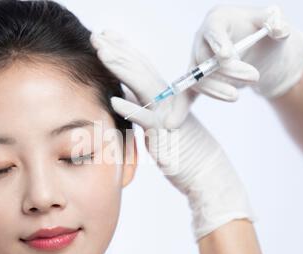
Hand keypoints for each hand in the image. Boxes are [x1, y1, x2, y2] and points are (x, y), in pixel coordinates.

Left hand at [90, 31, 254, 240]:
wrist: (205, 170)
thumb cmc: (181, 149)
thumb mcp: (158, 124)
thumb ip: (142, 107)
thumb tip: (125, 95)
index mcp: (163, 96)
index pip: (141, 67)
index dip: (123, 49)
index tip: (105, 35)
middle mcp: (166, 100)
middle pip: (140, 69)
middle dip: (117, 50)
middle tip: (97, 35)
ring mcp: (166, 115)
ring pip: (143, 87)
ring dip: (121, 69)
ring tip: (102, 52)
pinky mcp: (165, 136)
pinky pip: (147, 121)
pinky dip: (132, 110)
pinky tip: (114, 100)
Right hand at [188, 5, 302, 106]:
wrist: (259, 51)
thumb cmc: (264, 33)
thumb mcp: (274, 24)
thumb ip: (278, 24)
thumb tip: (280, 29)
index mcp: (218, 20)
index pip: (214, 30)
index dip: (218, 42)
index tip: (228, 56)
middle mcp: (202, 39)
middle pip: (205, 58)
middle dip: (228, 71)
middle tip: (254, 76)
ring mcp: (198, 60)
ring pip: (198, 79)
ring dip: (216, 90)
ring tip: (236, 96)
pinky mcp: (199, 80)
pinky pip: (187, 93)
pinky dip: (181, 107)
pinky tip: (173, 123)